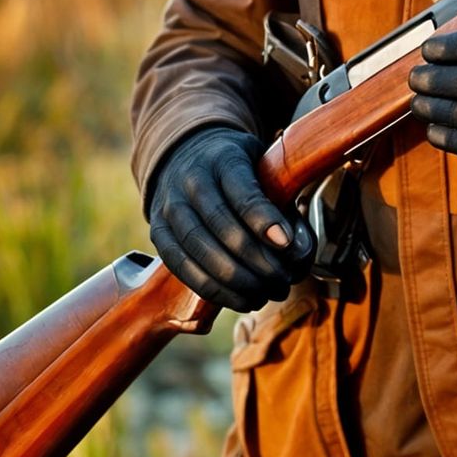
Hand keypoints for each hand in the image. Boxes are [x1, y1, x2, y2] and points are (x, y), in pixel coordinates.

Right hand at [148, 126, 314, 310]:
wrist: (188, 156)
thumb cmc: (238, 169)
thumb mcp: (262, 165)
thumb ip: (281, 198)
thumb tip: (299, 250)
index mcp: (222, 158)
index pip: (242, 192)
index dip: (264, 220)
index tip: (288, 245)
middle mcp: (190, 180)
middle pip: (221, 226)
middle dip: (256, 260)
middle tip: (283, 280)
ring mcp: (169, 206)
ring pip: (200, 251)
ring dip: (237, 281)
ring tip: (267, 294)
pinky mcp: (158, 233)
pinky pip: (183, 268)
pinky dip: (215, 290)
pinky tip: (243, 299)